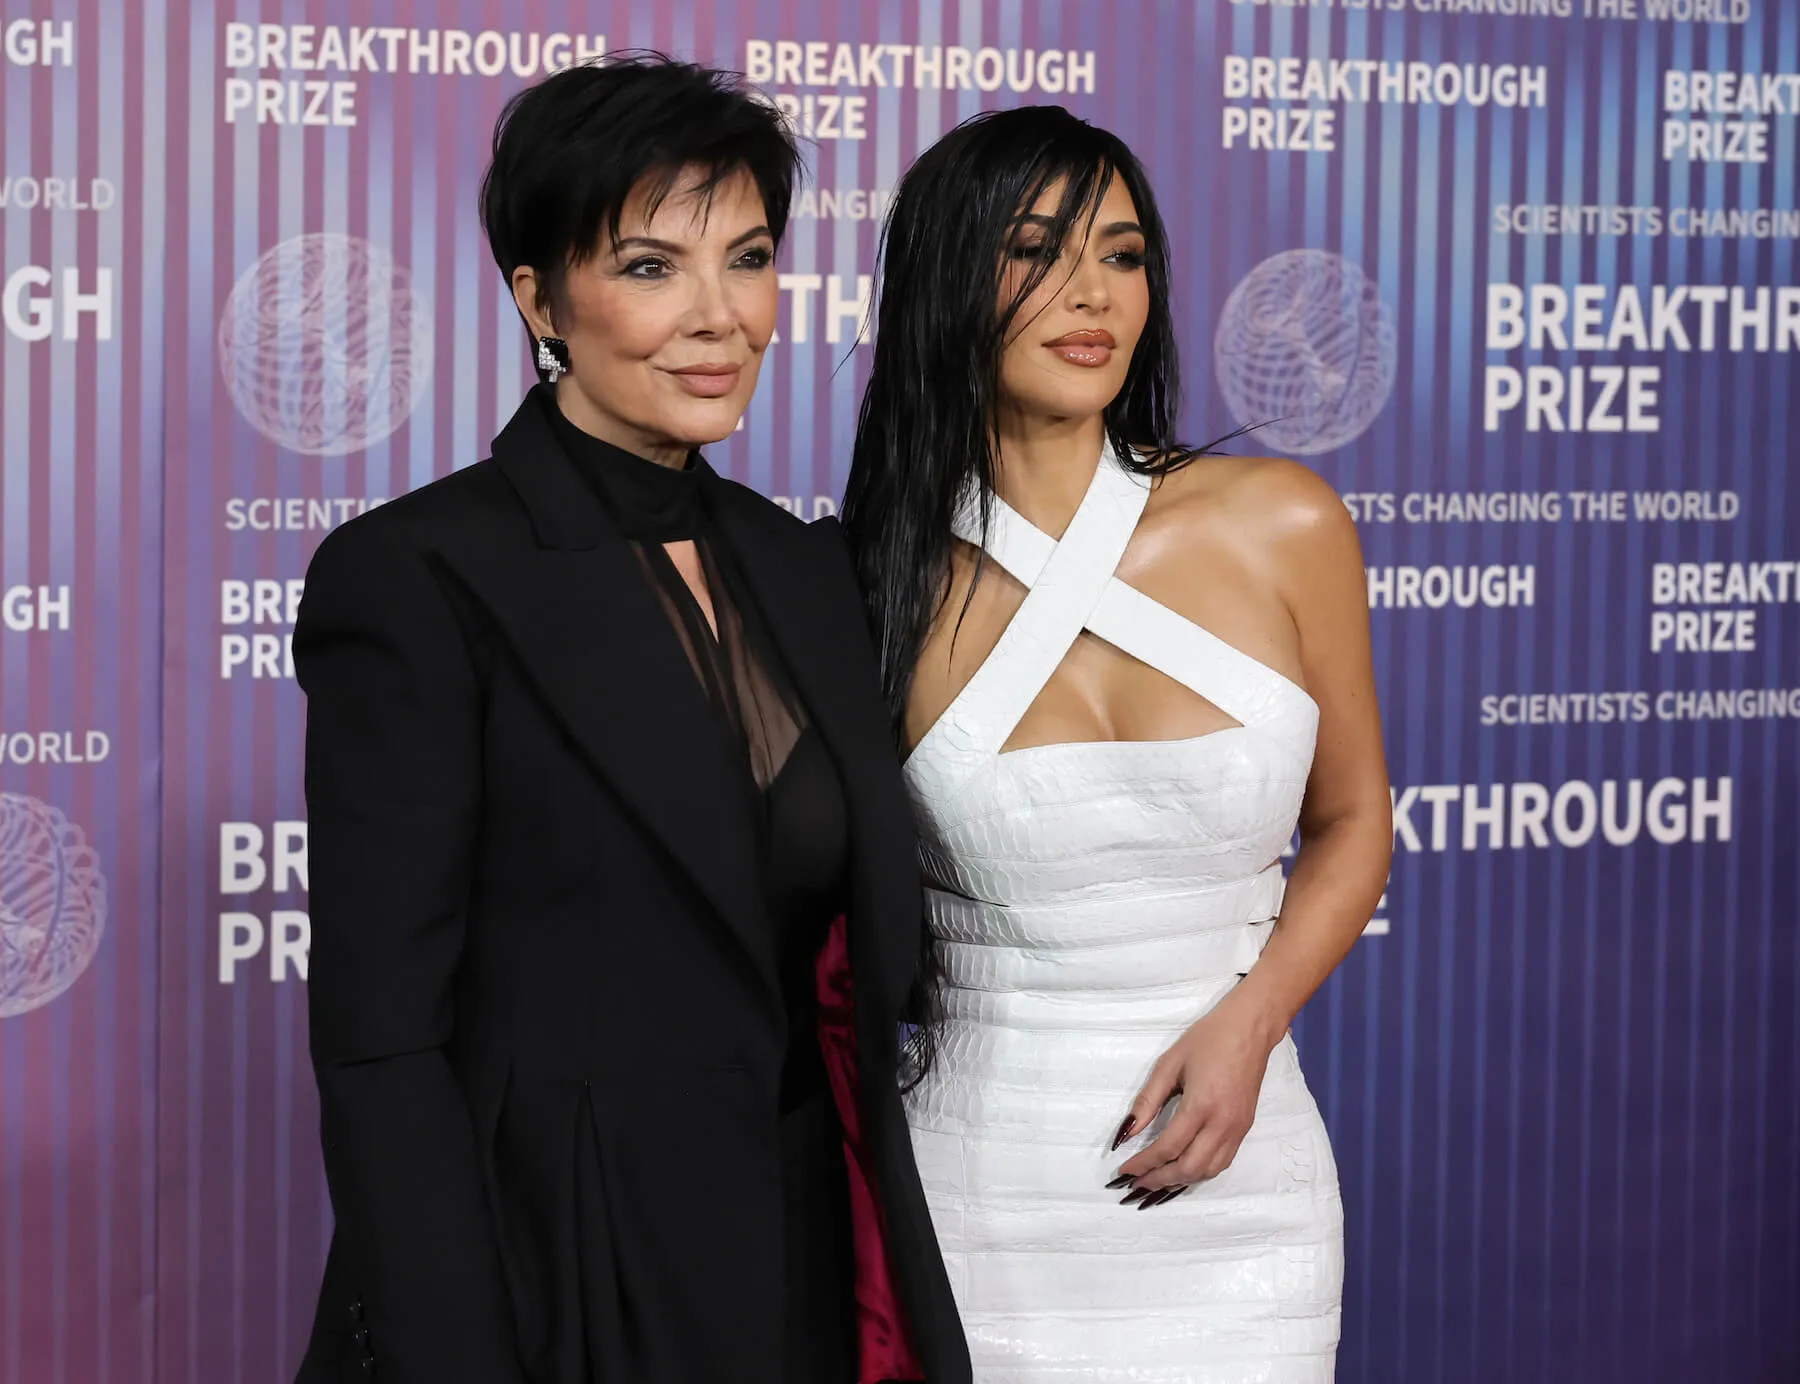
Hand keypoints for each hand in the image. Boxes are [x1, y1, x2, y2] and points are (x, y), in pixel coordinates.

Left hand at [1107, 998, 1279, 1206]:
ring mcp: (1238, 1129)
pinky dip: (1200, 1172)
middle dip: (1160, 1180)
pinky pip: (1222, 1162)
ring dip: (1180, 1181)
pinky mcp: (1245, 1128)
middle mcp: (1222, 1124)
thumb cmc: (1208, 1039)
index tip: (1124, 1171)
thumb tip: (1127, 1132)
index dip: (1143, 1164)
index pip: (1168, 1147)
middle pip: (1189, 1168)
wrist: (1250, 1029)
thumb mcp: (1169, 1063)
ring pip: (1208, 1171)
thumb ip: (1147, 1100)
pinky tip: (1183, 1170)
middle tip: (1137, 1183)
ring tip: (1156, 1181)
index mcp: (1201, 1105)